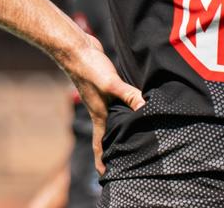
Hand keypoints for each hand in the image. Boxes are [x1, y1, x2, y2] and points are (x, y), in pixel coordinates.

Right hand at [62, 37, 143, 175]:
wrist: (76, 48)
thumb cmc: (90, 68)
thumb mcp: (111, 84)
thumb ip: (129, 96)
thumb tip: (147, 110)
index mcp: (99, 115)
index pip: (99, 144)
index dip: (102, 160)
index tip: (104, 175)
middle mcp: (101, 108)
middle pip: (109, 132)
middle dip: (116, 145)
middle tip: (129, 156)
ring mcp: (103, 97)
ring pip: (116, 115)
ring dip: (124, 123)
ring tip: (138, 131)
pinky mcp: (107, 84)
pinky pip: (120, 99)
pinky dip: (129, 103)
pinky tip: (140, 101)